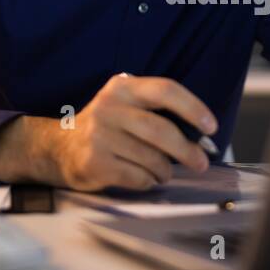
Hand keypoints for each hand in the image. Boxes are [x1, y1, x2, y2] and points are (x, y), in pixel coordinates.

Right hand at [0, 74, 216, 190]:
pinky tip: (143, 177)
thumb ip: (159, 113)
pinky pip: (138, 177)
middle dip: (188, 150)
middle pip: (161, 130)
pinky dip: (148, 181)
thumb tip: (203, 139)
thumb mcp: (127, 106)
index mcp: (123, 87)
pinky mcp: (94, 163)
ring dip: (165, 170)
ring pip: (152, 159)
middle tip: (201, 162)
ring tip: (163, 171)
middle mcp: (109, 107)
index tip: (211, 126)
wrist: (58, 148)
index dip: (193, 107)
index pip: (165, 90)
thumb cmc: (107, 128)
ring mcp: (99, 136)